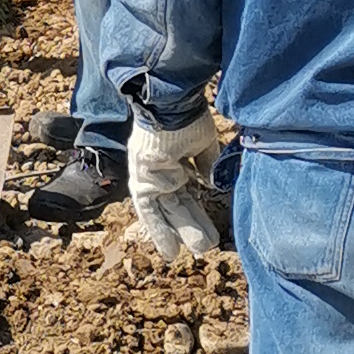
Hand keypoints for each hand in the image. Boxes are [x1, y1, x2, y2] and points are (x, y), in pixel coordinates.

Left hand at [127, 105, 228, 266]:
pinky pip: (149, 212)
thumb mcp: (201, 143)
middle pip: (176, 204)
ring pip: (165, 211)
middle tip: (204, 246)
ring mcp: (148, 176)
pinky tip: (171, 250)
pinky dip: (159, 231)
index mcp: (172, 162)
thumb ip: (205, 164)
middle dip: (190, 225)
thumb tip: (212, 183)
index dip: (194, 209)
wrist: (170, 103)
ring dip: (180, 232)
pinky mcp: (141, 181)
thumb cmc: (186, 117)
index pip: (185, 191)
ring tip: (199, 250)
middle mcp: (158, 171)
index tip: (205, 226)